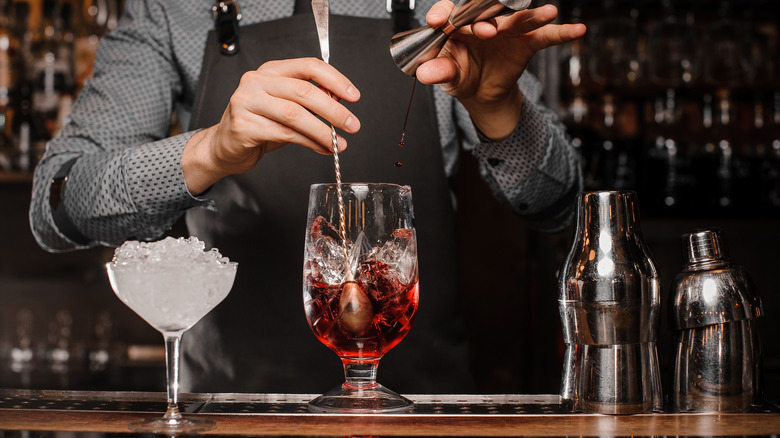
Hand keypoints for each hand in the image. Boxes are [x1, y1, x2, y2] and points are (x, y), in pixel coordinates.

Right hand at [182, 58, 360, 193]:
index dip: (335, 79)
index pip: (308, 66)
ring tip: (339, 143)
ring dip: (323, 131)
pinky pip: (285, 134)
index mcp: (271, 71)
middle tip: (352, 124)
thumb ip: (310, 101)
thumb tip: (341, 101)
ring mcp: (247, 102)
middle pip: (303, 91)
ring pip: (295, 115)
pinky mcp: (244, 126)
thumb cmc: (259, 125)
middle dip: (333, 110)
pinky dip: (309, 143)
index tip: (354, 96)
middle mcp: (256, 81)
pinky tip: (322, 148)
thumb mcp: (287, 107)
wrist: (224, 146)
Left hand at [415, 1, 585, 139]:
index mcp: (457, 26)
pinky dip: (561, 33)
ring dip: (532, 16)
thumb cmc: (461, 76)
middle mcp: (482, 22)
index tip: (439, 21)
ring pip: (519, 19)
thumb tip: (423, 74)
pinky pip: (544, 37)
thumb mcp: (448, 77)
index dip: (443, 14)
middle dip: (487, 20)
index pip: (448, 14)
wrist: (481, 94)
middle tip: (487, 32)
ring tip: (548, 12)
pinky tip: (577, 30)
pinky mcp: (525, 43)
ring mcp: (506, 30)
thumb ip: (438, 72)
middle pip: (486, 13)